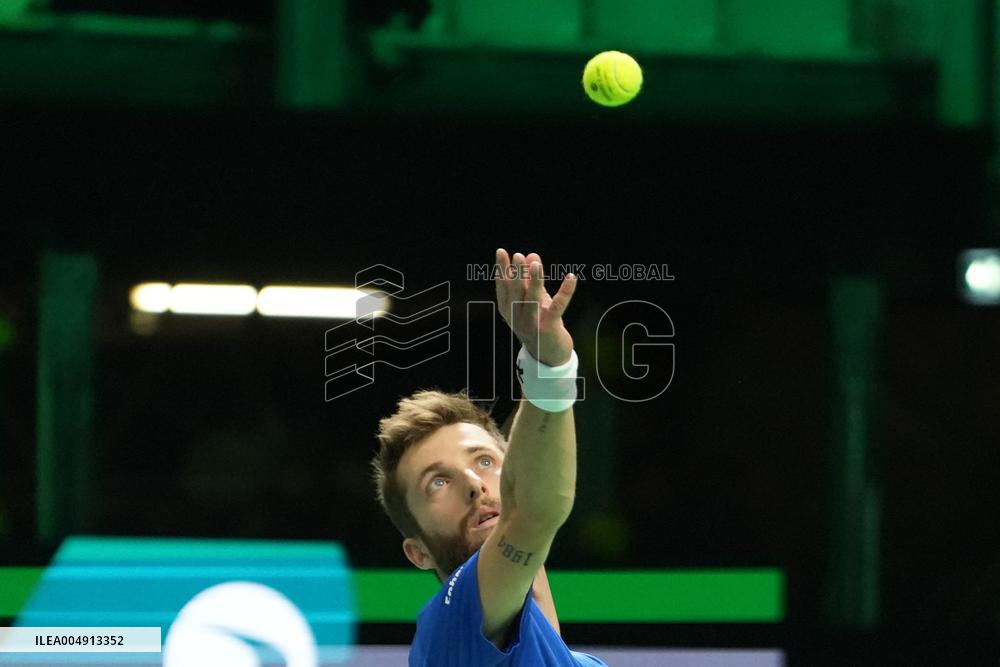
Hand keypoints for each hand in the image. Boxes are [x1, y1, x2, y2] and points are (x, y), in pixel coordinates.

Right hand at [494, 249, 576, 366]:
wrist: (549, 355)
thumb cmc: (539, 322)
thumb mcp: (532, 300)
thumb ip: (530, 279)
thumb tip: (531, 255)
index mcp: (508, 310)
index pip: (503, 287)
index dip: (502, 269)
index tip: (501, 252)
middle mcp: (517, 318)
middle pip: (515, 293)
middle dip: (517, 274)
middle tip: (518, 256)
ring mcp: (532, 324)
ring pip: (532, 300)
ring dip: (534, 282)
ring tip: (536, 264)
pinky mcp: (549, 328)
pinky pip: (558, 307)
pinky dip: (565, 292)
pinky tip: (571, 278)